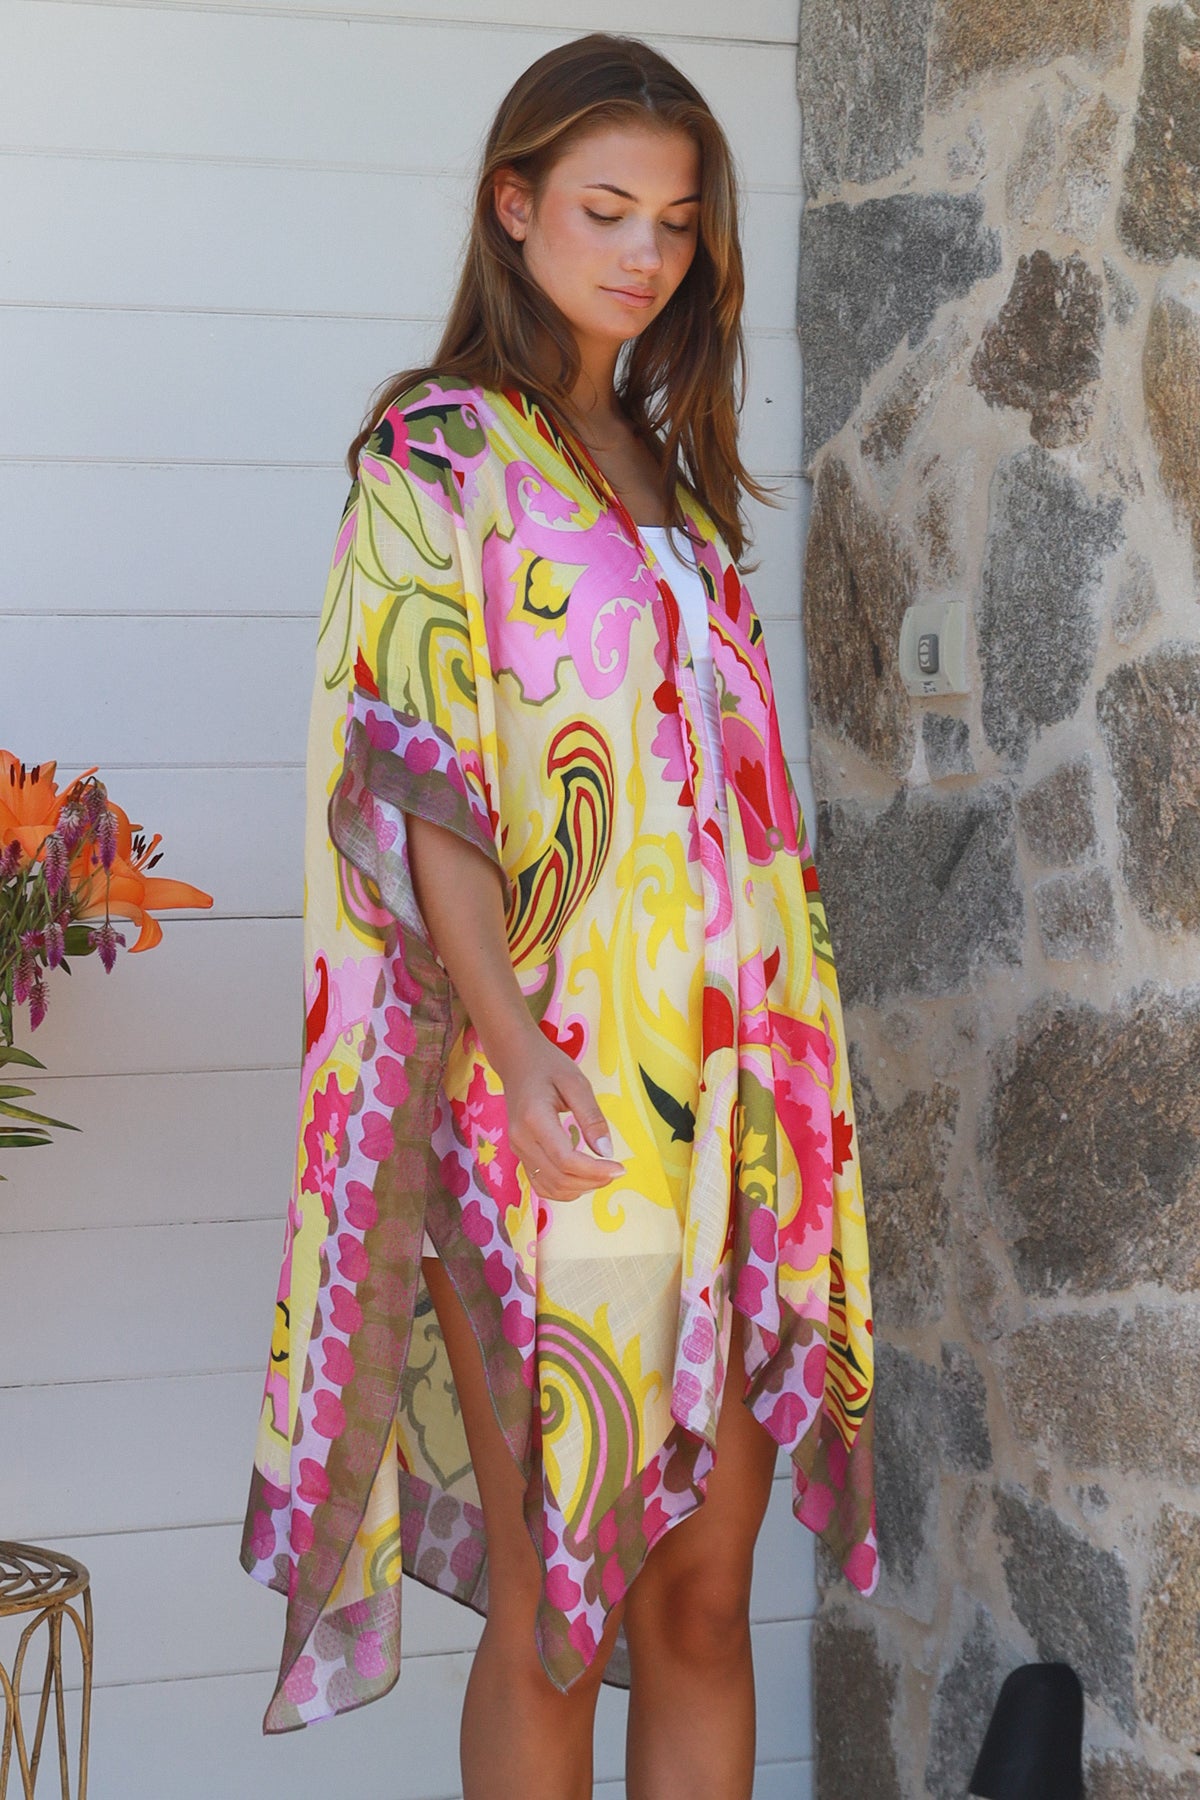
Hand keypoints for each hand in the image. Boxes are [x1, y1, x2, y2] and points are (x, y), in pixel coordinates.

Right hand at [497, 1029, 624, 1201]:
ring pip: (549, 1187)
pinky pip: (541, 1183)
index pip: (566, 1160)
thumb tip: (607, 1152)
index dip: (595, 1171)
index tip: (620, 1168)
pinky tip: (583, 1176)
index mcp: (534, 1119)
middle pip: (558, 1179)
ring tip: (602, 1175)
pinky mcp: (520, 1153)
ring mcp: (517, 1149)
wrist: (517, 1061)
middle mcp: (521, 1139)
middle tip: (616, 1171)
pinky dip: (564, 1188)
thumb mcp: (576, 1083)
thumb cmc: (548, 1066)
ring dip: (579, 1189)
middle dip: (592, 1182)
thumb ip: (591, 1117)